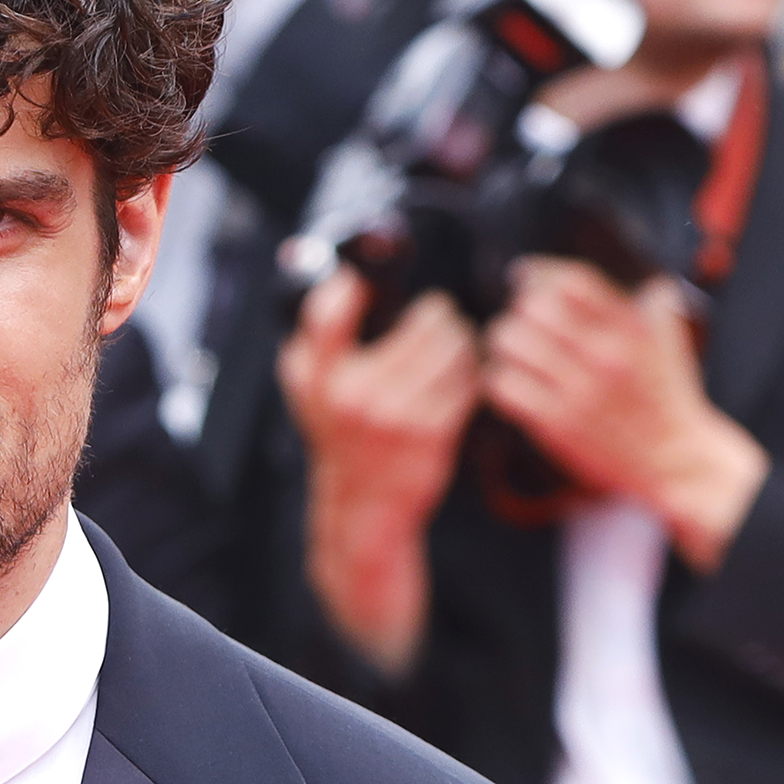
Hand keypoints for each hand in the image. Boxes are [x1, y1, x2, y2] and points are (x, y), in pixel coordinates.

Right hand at [280, 269, 478, 676]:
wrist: (364, 505)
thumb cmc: (343, 437)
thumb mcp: (310, 390)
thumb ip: (317, 337)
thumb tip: (340, 278)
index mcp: (316, 376)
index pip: (327, 312)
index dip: (351, 286)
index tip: (366, 282)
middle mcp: (353, 393)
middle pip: (423, 323)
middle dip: (439, 316)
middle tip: (440, 318)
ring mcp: (395, 413)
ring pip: (454, 348)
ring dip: (463, 341)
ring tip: (457, 345)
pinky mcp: (432, 431)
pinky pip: (468, 382)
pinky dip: (473, 373)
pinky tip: (464, 377)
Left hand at [483, 257, 768, 570]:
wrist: (673, 460)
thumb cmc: (666, 397)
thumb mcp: (667, 343)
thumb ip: (652, 305)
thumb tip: (643, 278)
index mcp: (631, 329)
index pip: (572, 281)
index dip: (538, 274)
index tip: (523, 277)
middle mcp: (606, 355)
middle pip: (533, 307)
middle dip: (519, 311)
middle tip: (520, 323)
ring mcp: (580, 390)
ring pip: (511, 341)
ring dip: (502, 344)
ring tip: (511, 352)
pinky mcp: (557, 422)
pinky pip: (503, 385)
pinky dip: (498, 379)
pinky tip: (510, 382)